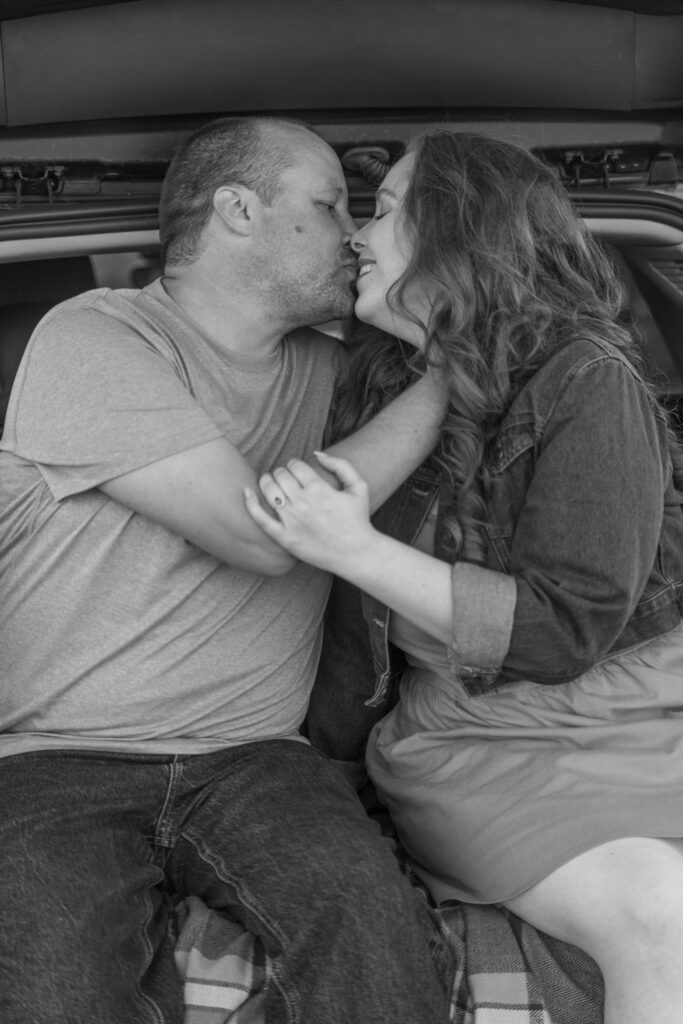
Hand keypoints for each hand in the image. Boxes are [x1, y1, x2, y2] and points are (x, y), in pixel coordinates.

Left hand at [243, 451, 376, 573]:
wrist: (356, 554)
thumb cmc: (359, 519)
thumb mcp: (359, 486)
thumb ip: (340, 465)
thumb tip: (316, 453)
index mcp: (320, 489)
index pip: (295, 465)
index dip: (294, 464)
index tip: (296, 469)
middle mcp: (303, 503)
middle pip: (280, 476)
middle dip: (281, 472)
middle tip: (284, 477)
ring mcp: (292, 521)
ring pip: (269, 491)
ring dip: (266, 481)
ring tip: (269, 482)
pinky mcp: (285, 537)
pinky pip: (260, 518)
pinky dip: (250, 503)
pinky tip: (246, 492)